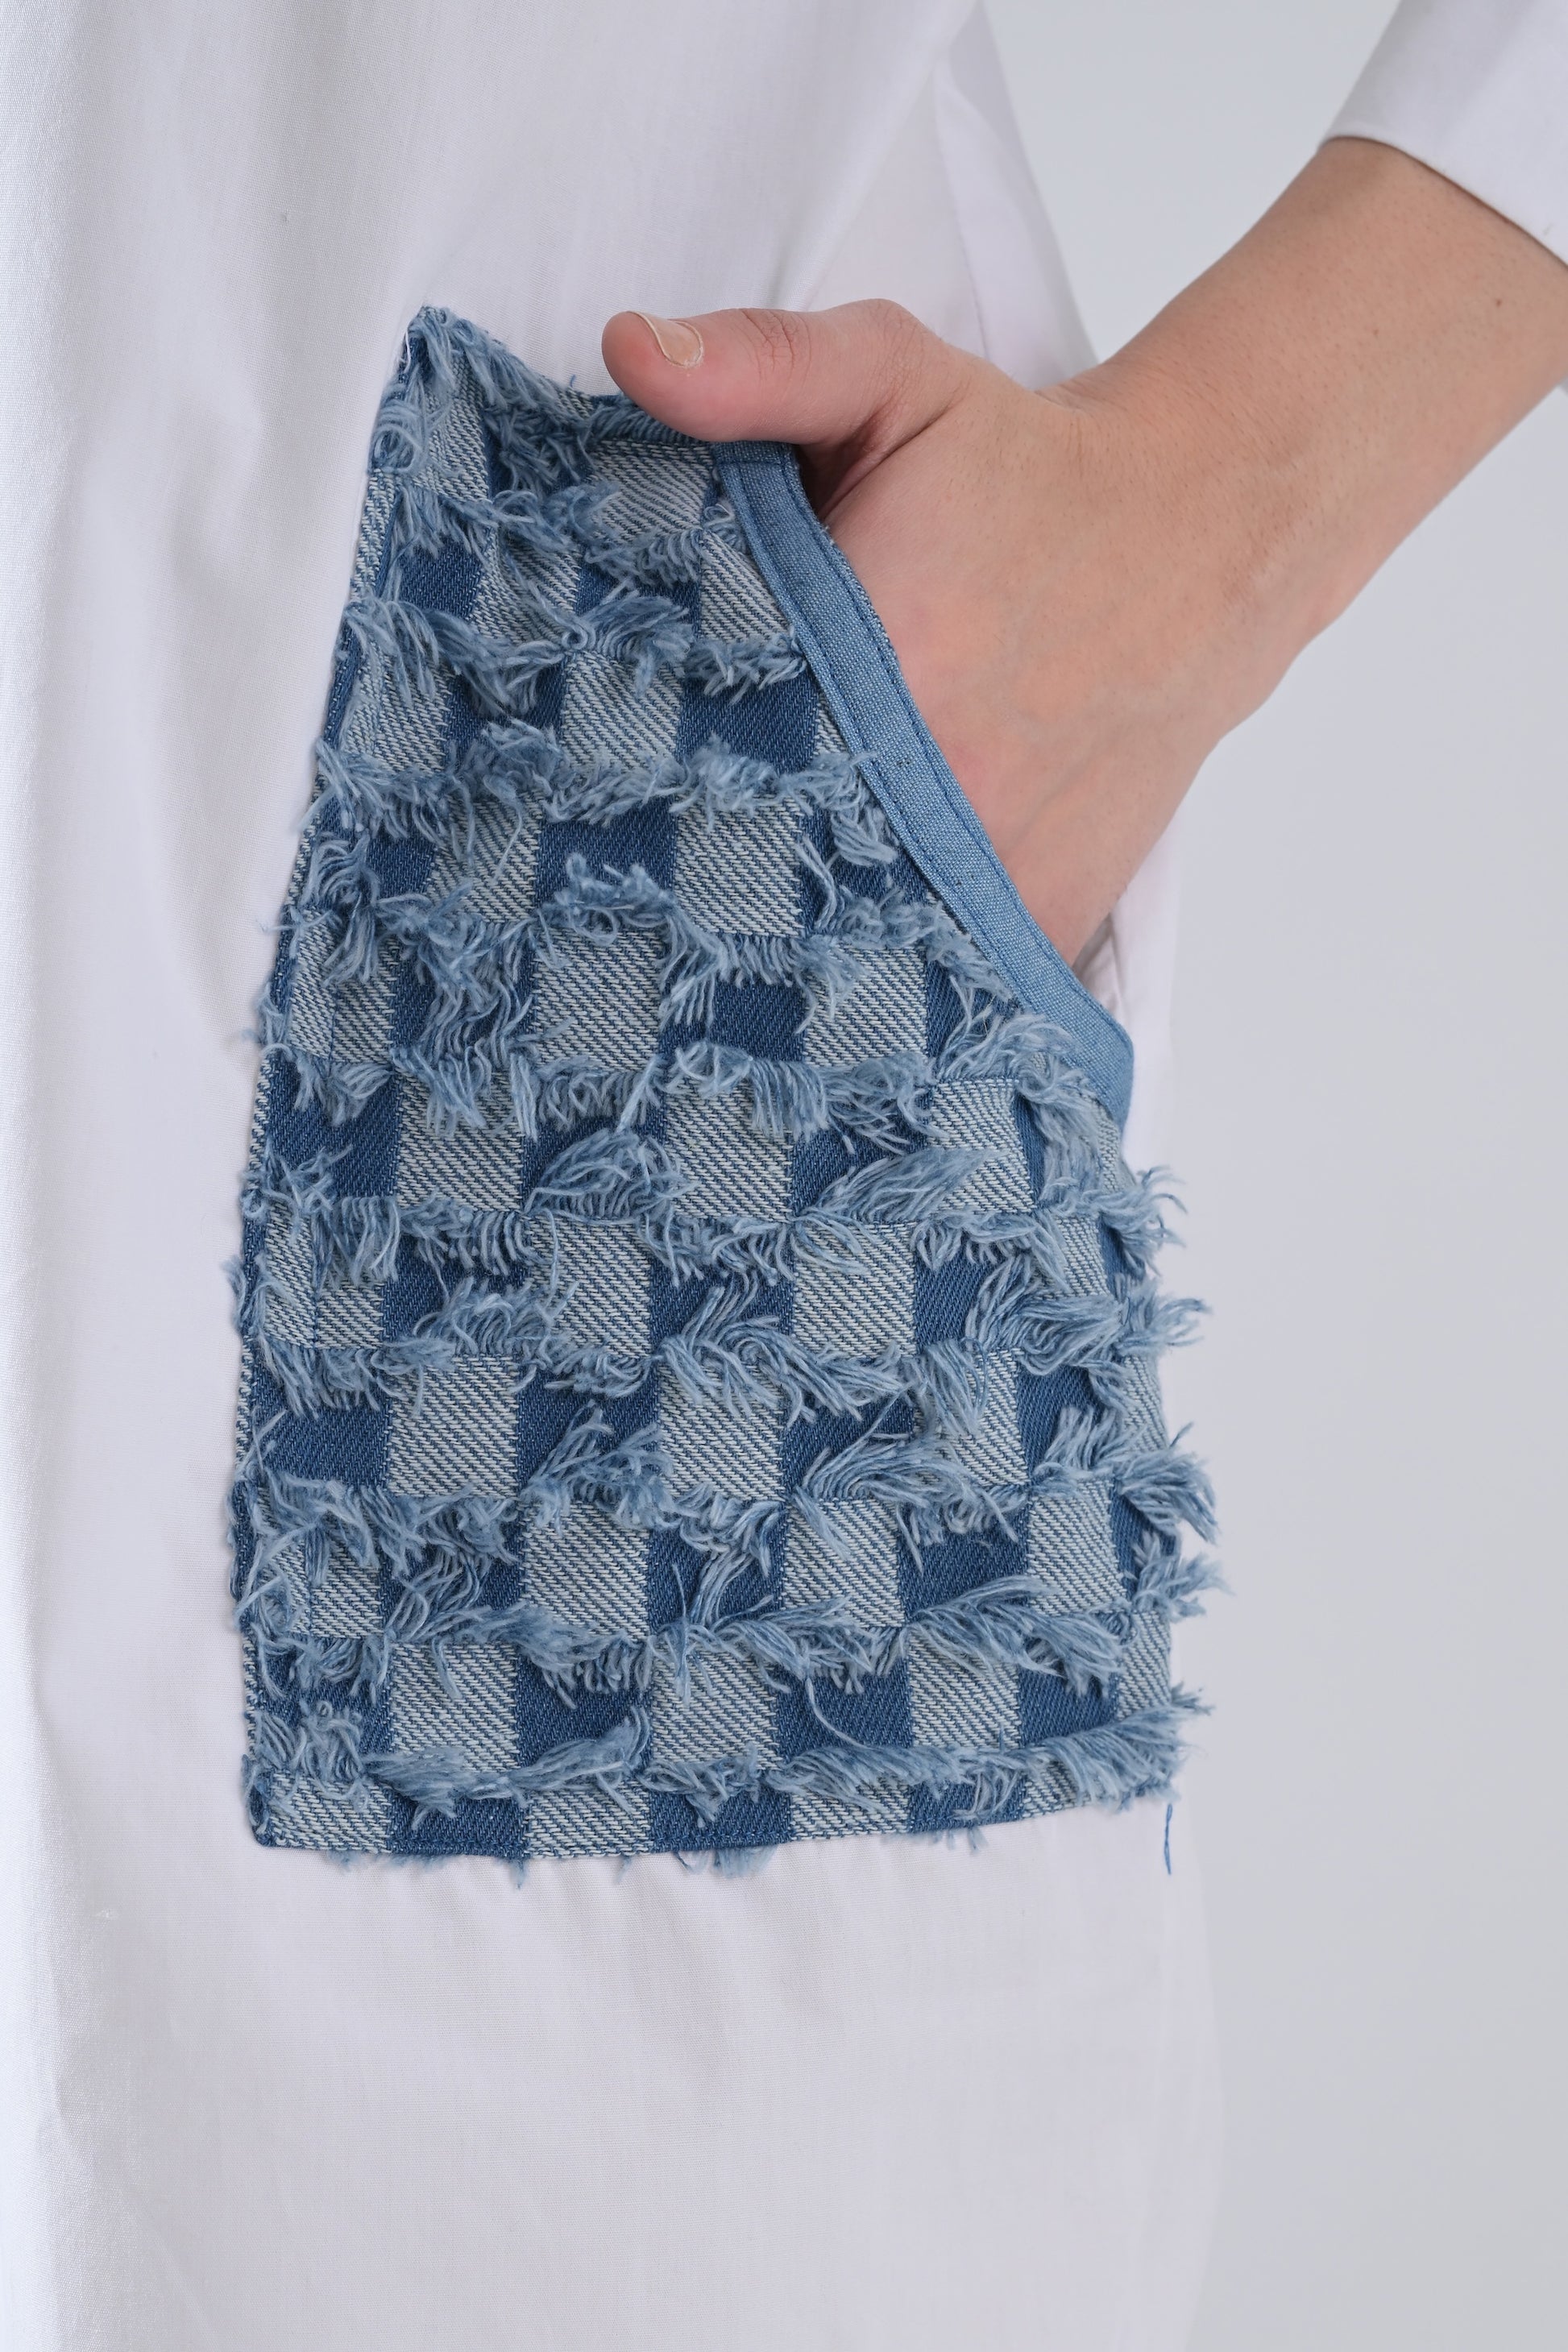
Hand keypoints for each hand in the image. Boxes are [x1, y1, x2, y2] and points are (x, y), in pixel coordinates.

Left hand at [603, 138, 1567, 966]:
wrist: (1197, 545)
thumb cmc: (1027, 471)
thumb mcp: (895, 380)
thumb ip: (761, 366)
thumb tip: (628, 352)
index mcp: (875, 661)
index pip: (696, 751)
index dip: (625, 779)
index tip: (575, 797)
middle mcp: (935, 787)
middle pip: (753, 869)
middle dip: (684, 876)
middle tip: (613, 891)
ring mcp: (991, 871)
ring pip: (839, 952)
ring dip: (770, 951)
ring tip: (700, 953)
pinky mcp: (1038, 920)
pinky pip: (929, 989)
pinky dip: (874, 988)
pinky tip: (818, 972)